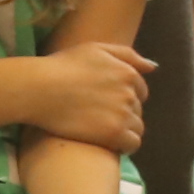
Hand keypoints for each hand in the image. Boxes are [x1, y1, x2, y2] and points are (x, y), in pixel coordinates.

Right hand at [20, 41, 149, 153]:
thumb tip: (154, 67)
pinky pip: (132, 143)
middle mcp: (130, 94)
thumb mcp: (95, 49)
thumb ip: (127, 55)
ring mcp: (123, 115)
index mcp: (127, 73)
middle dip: (123, 112)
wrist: (39, 89)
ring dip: (124, 129)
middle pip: (137, 109)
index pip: (140, 91)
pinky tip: (109, 142)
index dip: (124, 96)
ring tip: (101, 129)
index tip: (105, 100)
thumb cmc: (62, 65)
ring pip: (137, 127)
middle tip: (99, 114)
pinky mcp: (114, 134)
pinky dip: (124, 144)